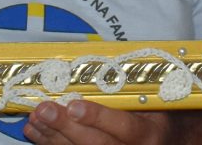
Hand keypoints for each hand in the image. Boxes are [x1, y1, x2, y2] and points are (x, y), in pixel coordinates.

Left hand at [24, 100, 169, 144]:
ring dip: (52, 136)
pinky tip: (35, 132)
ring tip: (35, 118)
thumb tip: (101, 66)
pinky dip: (49, 143)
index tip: (74, 105)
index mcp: (149, 132)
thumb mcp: (154, 102)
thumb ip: (132, 92)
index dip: (98, 117)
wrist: (166, 143)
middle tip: (44, 110)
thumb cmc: (157, 117)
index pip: (125, 126)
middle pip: (97, 144)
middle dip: (66, 127)